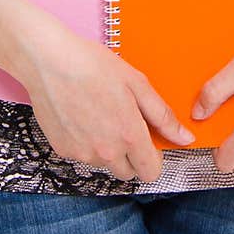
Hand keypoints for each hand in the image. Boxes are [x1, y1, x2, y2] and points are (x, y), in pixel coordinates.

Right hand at [19, 14, 195, 183]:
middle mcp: (106, 152)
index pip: (152, 172)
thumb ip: (162, 115)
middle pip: (128, 172)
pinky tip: (81, 116)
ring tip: (99, 114)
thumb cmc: (93, 65)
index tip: (149, 142)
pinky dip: (85, 143)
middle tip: (123, 124)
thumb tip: (185, 137)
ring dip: (107, 149)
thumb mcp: (136, 83)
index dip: (154, 158)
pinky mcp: (63, 151)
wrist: (48, 61)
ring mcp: (82, 154)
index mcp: (129, 135)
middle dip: (131, 155)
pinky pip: (83, 156)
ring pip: (104, 164)